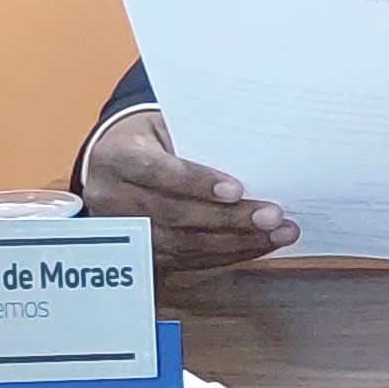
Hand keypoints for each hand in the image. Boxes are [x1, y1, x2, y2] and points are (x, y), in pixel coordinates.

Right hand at [79, 107, 296, 270]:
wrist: (117, 162)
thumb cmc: (153, 140)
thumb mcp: (166, 127)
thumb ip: (198, 143)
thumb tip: (253, 162)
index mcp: (115, 157)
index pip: (155, 171)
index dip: (196, 182)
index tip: (237, 189)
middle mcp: (110, 197)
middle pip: (173, 213)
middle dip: (229, 218)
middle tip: (272, 216)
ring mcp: (123, 231)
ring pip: (183, 244)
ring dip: (237, 242)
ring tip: (277, 234)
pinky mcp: (140, 253)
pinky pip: (187, 260)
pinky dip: (227, 254)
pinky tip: (258, 246)